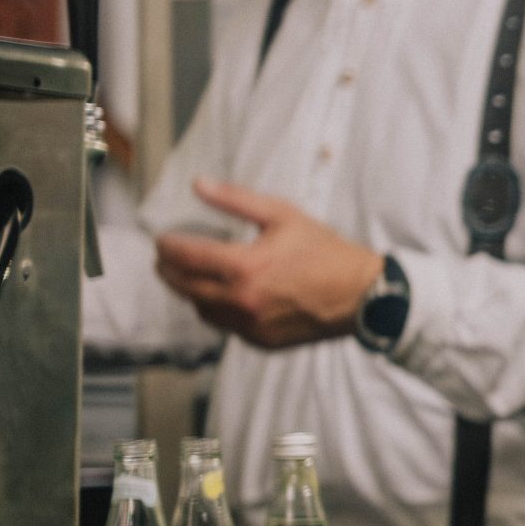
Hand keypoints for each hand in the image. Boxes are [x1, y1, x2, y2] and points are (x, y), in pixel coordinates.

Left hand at [154, 179, 383, 349]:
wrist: (362, 295)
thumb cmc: (325, 251)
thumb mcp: (283, 215)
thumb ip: (236, 200)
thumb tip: (198, 184)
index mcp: (245, 266)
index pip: (186, 256)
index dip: (167, 246)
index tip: (162, 239)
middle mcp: (242, 300)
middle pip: (184, 286)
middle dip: (168, 270)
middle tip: (165, 259)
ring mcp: (250, 325)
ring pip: (201, 309)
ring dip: (191, 292)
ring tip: (192, 276)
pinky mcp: (261, 340)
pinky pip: (226, 326)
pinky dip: (219, 310)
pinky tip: (226, 296)